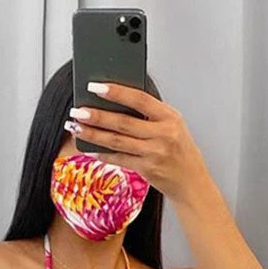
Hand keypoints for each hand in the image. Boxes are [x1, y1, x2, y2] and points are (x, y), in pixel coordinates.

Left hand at [67, 82, 209, 202]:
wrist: (191, 181)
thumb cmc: (179, 150)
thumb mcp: (172, 125)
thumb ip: (150, 113)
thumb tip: (115, 101)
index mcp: (169, 116)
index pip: (139, 99)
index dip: (116, 92)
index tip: (95, 86)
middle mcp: (163, 134)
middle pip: (123, 122)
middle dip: (97, 115)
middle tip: (77, 110)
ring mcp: (154, 153)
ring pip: (117, 141)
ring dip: (93, 134)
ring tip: (76, 127)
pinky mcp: (147, 169)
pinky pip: (120, 159)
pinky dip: (103, 153)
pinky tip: (90, 148)